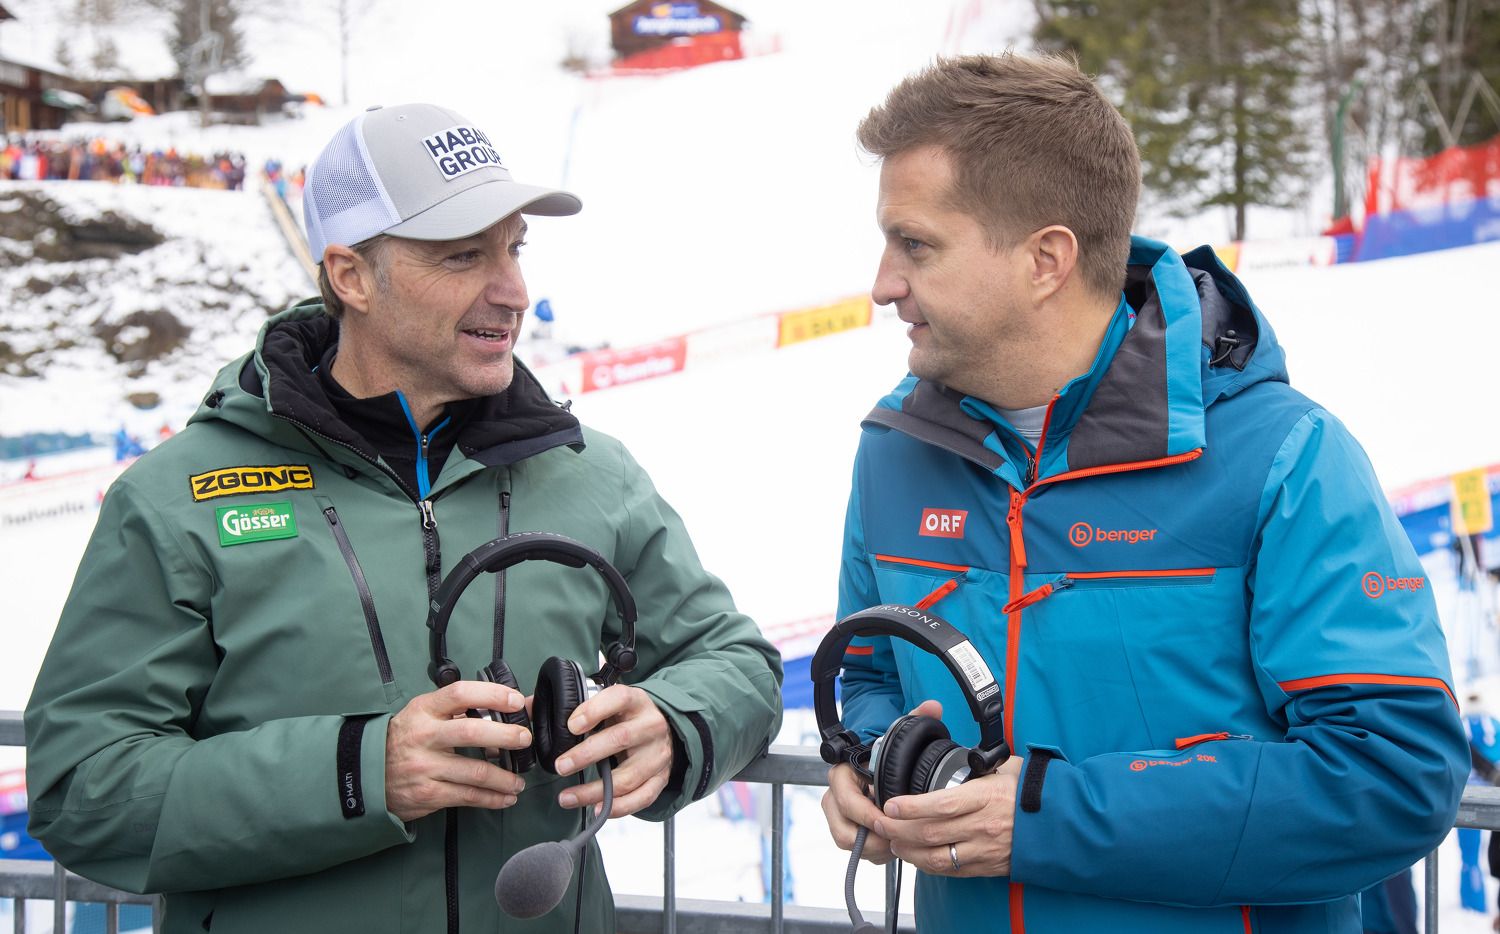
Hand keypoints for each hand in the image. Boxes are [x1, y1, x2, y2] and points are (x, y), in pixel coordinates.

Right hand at [385, 681, 531, 821]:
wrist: (369, 774)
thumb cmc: (407, 739)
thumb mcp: (426, 715)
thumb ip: (463, 710)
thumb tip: (515, 704)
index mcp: (425, 710)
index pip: (460, 694)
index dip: (492, 695)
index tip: (516, 701)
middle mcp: (424, 736)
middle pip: (471, 733)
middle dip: (505, 736)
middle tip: (525, 739)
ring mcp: (425, 767)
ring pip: (475, 771)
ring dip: (505, 778)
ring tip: (519, 781)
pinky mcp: (428, 793)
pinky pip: (468, 797)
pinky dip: (492, 798)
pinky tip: (505, 797)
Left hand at [548, 684, 672, 818]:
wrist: (668, 727)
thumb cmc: (629, 716)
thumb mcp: (611, 703)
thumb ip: (578, 706)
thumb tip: (528, 709)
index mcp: (636, 701)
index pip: (618, 698)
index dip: (594, 711)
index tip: (571, 725)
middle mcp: (650, 726)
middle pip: (620, 739)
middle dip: (586, 754)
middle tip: (560, 766)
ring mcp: (657, 755)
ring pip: (628, 776)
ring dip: (594, 790)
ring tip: (566, 797)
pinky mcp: (661, 778)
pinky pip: (641, 797)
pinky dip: (619, 807)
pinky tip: (595, 809)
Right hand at [819, 699, 943, 864]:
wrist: (876, 766)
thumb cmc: (885, 754)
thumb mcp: (899, 736)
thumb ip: (916, 719)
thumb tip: (934, 706)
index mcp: (841, 775)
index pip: (847, 803)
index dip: (868, 816)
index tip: (889, 819)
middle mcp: (834, 797)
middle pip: (844, 832)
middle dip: (873, 839)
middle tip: (898, 838)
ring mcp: (837, 816)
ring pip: (849, 844)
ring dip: (876, 847)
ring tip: (899, 842)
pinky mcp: (847, 830)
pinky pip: (857, 849)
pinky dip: (876, 851)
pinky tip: (895, 844)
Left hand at [875, 755, 1022, 877]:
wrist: (1062, 824)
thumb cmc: (1032, 792)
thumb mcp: (1006, 769)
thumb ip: (978, 766)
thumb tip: (957, 757)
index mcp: (986, 797)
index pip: (942, 805)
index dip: (911, 807)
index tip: (890, 805)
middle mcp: (983, 826)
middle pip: (931, 834)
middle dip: (898, 830)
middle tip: (880, 824)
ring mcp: (984, 850)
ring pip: (936, 857)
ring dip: (908, 851)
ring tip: (893, 841)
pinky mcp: (986, 867)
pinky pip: (951, 870)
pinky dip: (928, 865)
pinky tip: (916, 857)